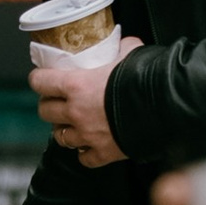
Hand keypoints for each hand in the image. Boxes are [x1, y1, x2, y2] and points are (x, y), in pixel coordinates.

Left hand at [33, 41, 139, 169]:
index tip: (41, 78)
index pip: (40, 82)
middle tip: (57, 101)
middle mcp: (76, 112)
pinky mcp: (104, 153)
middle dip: (48, 105)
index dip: (38, 79)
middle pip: (45, 111)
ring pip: (60, 137)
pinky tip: (90, 146)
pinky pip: (85, 159)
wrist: (167, 106)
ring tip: (71, 124)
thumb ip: (121, 48)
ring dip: (63, 129)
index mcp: (76, 85)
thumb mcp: (131, 52)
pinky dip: (85, 153)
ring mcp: (88, 135)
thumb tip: (124, 44)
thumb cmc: (147, 78)